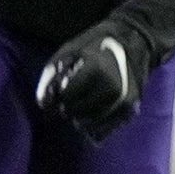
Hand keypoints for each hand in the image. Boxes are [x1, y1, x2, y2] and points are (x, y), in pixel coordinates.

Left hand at [35, 20, 150, 142]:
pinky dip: (93, 125)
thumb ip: (51, 76)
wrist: (131, 44)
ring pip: (89, 124)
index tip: (60, 88)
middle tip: (70, 95)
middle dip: (67, 107)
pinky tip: (89, 113)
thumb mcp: (68, 52)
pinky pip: (105, 129)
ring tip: (80, 102)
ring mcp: (124, 101)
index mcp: (97, 70)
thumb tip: (42, 105)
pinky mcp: (131, 110)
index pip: (66, 97)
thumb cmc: (93, 47)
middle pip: (76, 112)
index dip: (57, 96)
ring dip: (78, 117)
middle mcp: (113, 88)